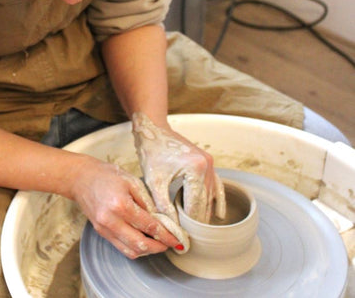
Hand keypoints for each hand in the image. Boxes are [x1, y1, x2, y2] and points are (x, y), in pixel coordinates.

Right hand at [69, 158, 183, 258]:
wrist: (81, 178)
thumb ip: (146, 201)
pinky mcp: (101, 232)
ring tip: (158, 244)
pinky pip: (121, 247)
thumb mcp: (131, 181)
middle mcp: (111, 220)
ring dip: (147, 251)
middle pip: (140, 244)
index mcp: (120, 204)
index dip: (165, 235)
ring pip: (130, 250)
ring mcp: (104, 228)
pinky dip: (134, 248)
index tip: (176, 239)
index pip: (148, 226)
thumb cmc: (106, 175)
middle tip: (169, 244)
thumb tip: (161, 219)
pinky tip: (143, 241)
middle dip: (158, 247)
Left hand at [132, 112, 225, 251]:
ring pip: (210, 197)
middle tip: (188, 240)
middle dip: (196, 222)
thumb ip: (164, 208)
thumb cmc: (151, 151)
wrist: (153, 128)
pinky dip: (215, 200)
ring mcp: (210, 163)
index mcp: (196, 169)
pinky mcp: (208, 162)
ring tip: (194, 231)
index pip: (195, 207)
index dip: (188, 226)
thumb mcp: (154, 181)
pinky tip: (217, 215)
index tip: (181, 241)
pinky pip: (216, 186)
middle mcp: (208, 166)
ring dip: (202, 213)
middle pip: (204, 204)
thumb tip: (172, 231)